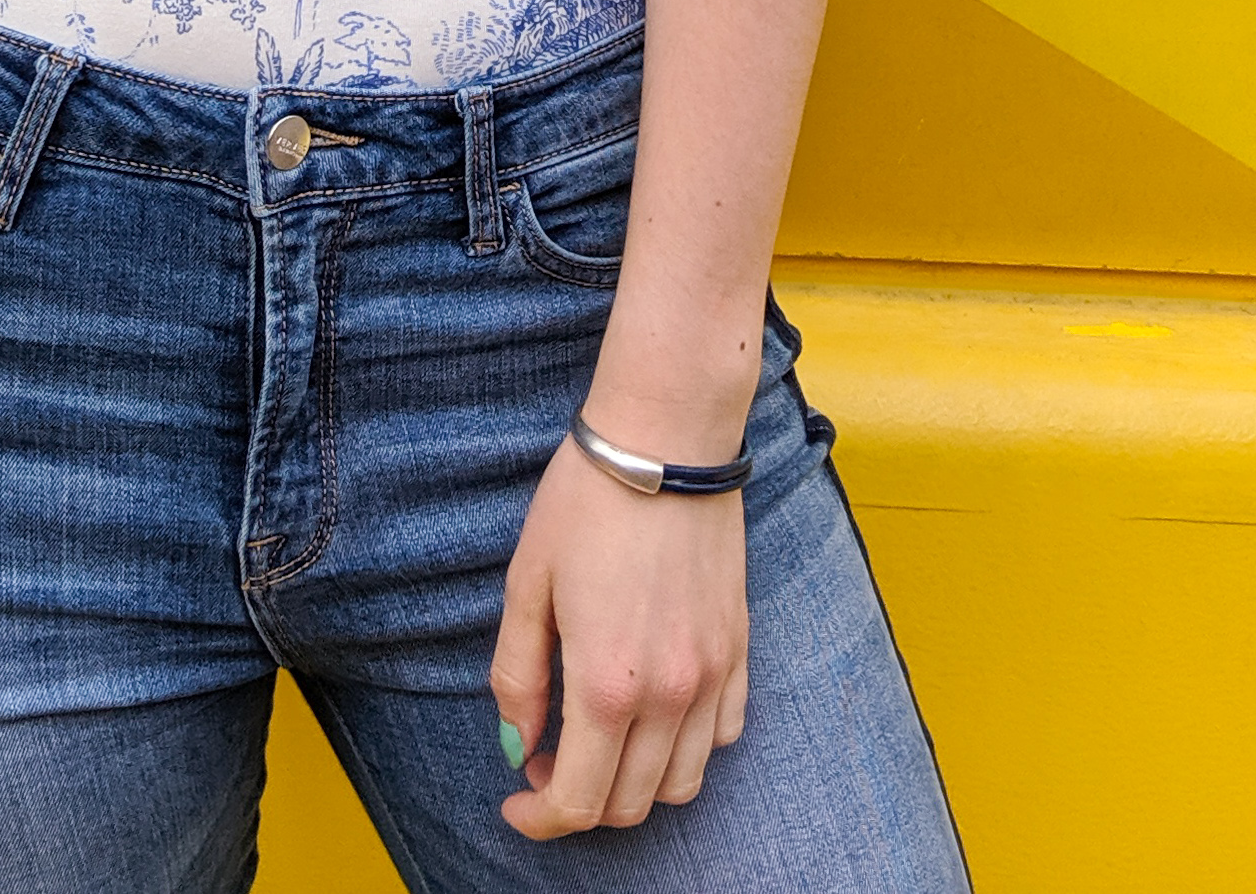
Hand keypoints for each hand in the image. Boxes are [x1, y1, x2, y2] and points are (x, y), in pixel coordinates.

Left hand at [490, 433, 749, 838]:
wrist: (666, 436)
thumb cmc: (587, 500)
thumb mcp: (527, 583)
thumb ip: (518, 675)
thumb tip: (518, 745)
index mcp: (608, 683)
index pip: (578, 802)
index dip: (540, 818)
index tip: (516, 802)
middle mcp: (669, 693)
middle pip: (630, 804)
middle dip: (581, 803)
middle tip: (547, 762)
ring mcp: (712, 672)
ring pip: (682, 782)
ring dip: (635, 784)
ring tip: (599, 742)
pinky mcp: (738, 646)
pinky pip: (724, 734)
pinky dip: (687, 747)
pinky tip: (654, 712)